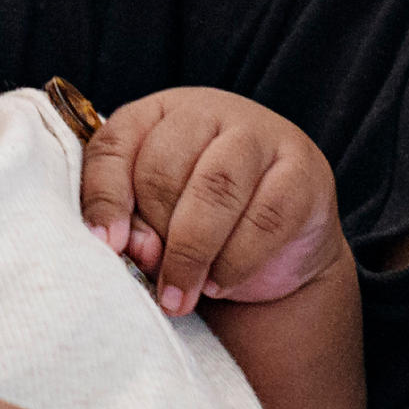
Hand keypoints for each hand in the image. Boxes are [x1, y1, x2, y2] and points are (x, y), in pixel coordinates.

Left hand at [79, 85, 344, 317]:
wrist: (280, 247)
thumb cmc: (201, 225)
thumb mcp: (157, 220)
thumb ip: (134, 226)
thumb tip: (131, 247)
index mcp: (159, 114)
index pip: (116, 144)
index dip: (105, 197)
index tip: (107, 245)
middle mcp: (209, 111)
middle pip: (163, 169)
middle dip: (155, 235)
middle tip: (156, 284)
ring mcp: (262, 135)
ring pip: (214, 188)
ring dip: (192, 254)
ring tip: (179, 297)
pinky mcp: (303, 171)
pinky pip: (264, 218)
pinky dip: (236, 261)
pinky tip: (221, 283)